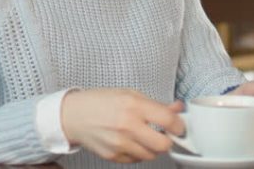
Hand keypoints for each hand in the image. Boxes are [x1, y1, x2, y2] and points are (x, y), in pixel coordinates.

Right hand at [61, 88, 184, 163]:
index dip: (179, 125)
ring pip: (151, 155)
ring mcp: (120, 143)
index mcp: (134, 106)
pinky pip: (136, 159)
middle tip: (166, 134)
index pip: (168, 120)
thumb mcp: (131, 94)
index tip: (179, 125)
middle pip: (163, 145)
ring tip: (146, 136)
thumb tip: (178, 108)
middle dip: (168, 140)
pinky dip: (139, 152)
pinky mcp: (113, 156)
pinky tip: (133, 141)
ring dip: (153, 147)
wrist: (74, 116)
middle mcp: (127, 126)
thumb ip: (156, 104)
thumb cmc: (101, 102)